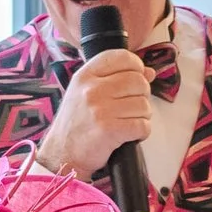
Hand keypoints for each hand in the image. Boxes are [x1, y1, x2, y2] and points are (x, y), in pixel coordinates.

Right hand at [38, 49, 152, 177]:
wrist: (61, 155)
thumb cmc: (76, 123)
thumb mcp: (86, 93)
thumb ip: (115, 78)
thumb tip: (149, 73)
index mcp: (85, 76)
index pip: (122, 57)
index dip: (136, 66)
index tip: (133, 79)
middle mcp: (92, 89)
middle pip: (139, 81)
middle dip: (141, 96)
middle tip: (128, 108)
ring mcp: (100, 110)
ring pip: (144, 105)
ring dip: (141, 116)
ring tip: (126, 123)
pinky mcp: (110, 130)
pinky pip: (143, 125)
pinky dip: (141, 132)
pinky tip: (128, 135)